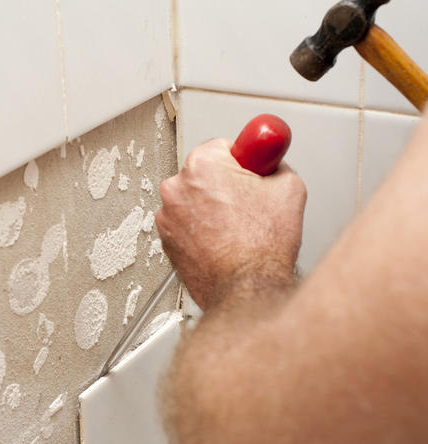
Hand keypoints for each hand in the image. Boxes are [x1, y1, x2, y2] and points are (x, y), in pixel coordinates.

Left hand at [155, 138, 306, 309]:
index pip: (223, 147)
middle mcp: (176, 187)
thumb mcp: (288, 187)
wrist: (246, 286)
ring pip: (193, 201)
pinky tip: (222, 241)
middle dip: (225, 185)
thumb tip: (270, 163)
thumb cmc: (261, 245)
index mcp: (202, 165)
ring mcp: (167, 216)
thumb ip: (274, 164)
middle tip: (248, 205)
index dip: (242, 162)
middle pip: (204, 174)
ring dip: (211, 209)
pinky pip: (185, 225)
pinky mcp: (165, 239)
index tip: (250, 170)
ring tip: (236, 228)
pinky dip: (200, 230)